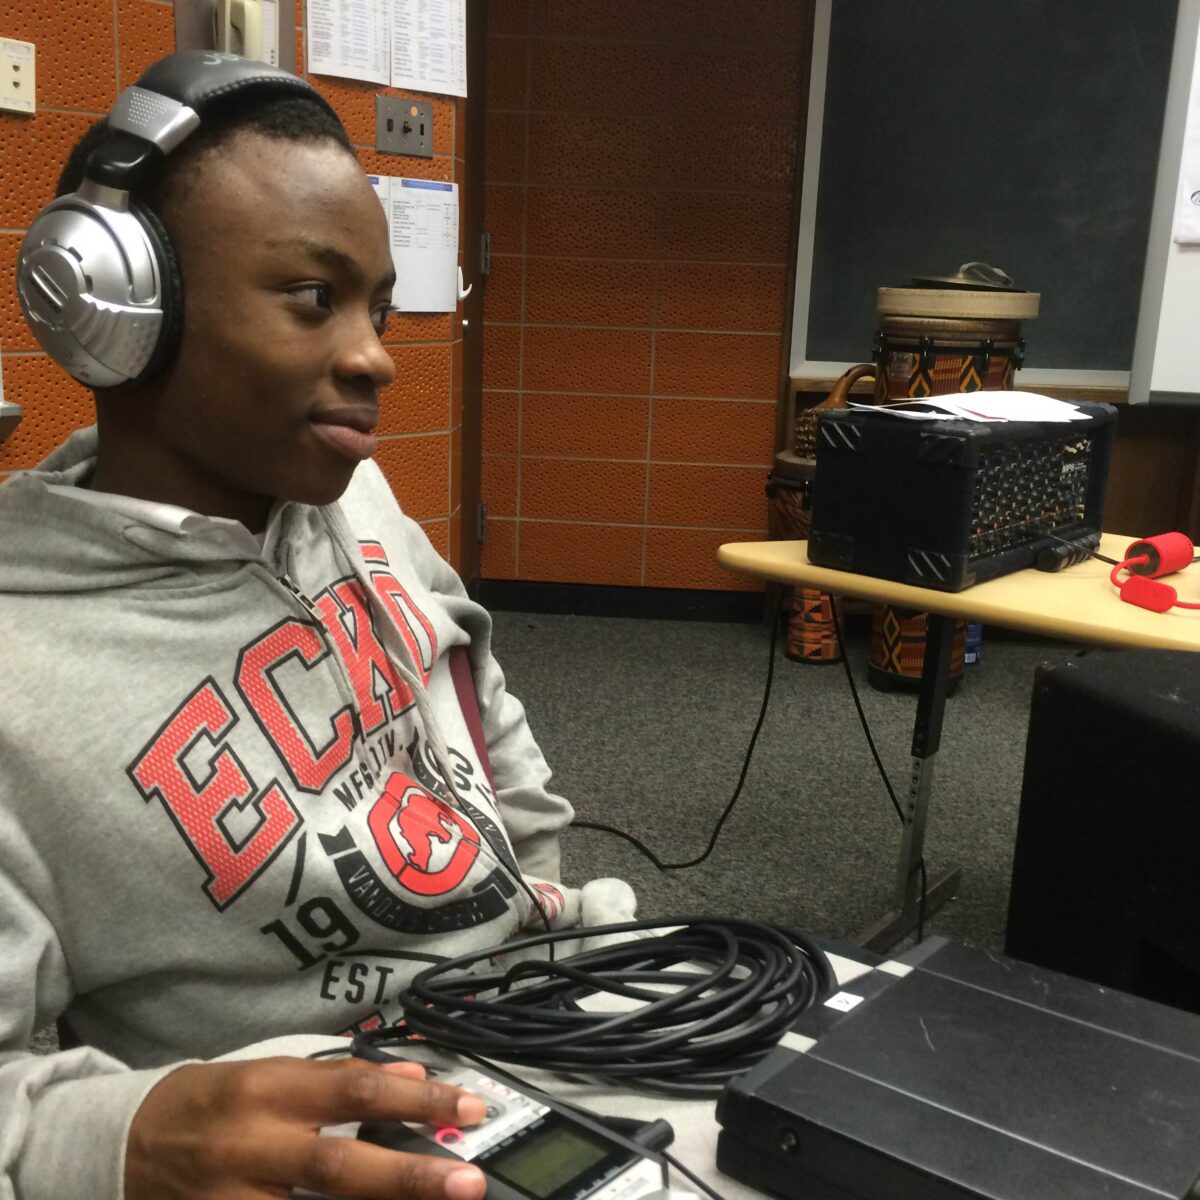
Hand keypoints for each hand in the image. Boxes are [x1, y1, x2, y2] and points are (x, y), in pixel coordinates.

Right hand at [125, 1056, 488, 1199]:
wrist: (127, 1143)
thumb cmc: (214, 1101)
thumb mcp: (273, 1070)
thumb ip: (340, 1077)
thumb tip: (412, 1074)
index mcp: (269, 1088)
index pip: (355, 1089)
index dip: (416, 1098)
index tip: (470, 1107)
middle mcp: (251, 1145)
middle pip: (337, 1166)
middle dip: (408, 1176)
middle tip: (468, 1181)